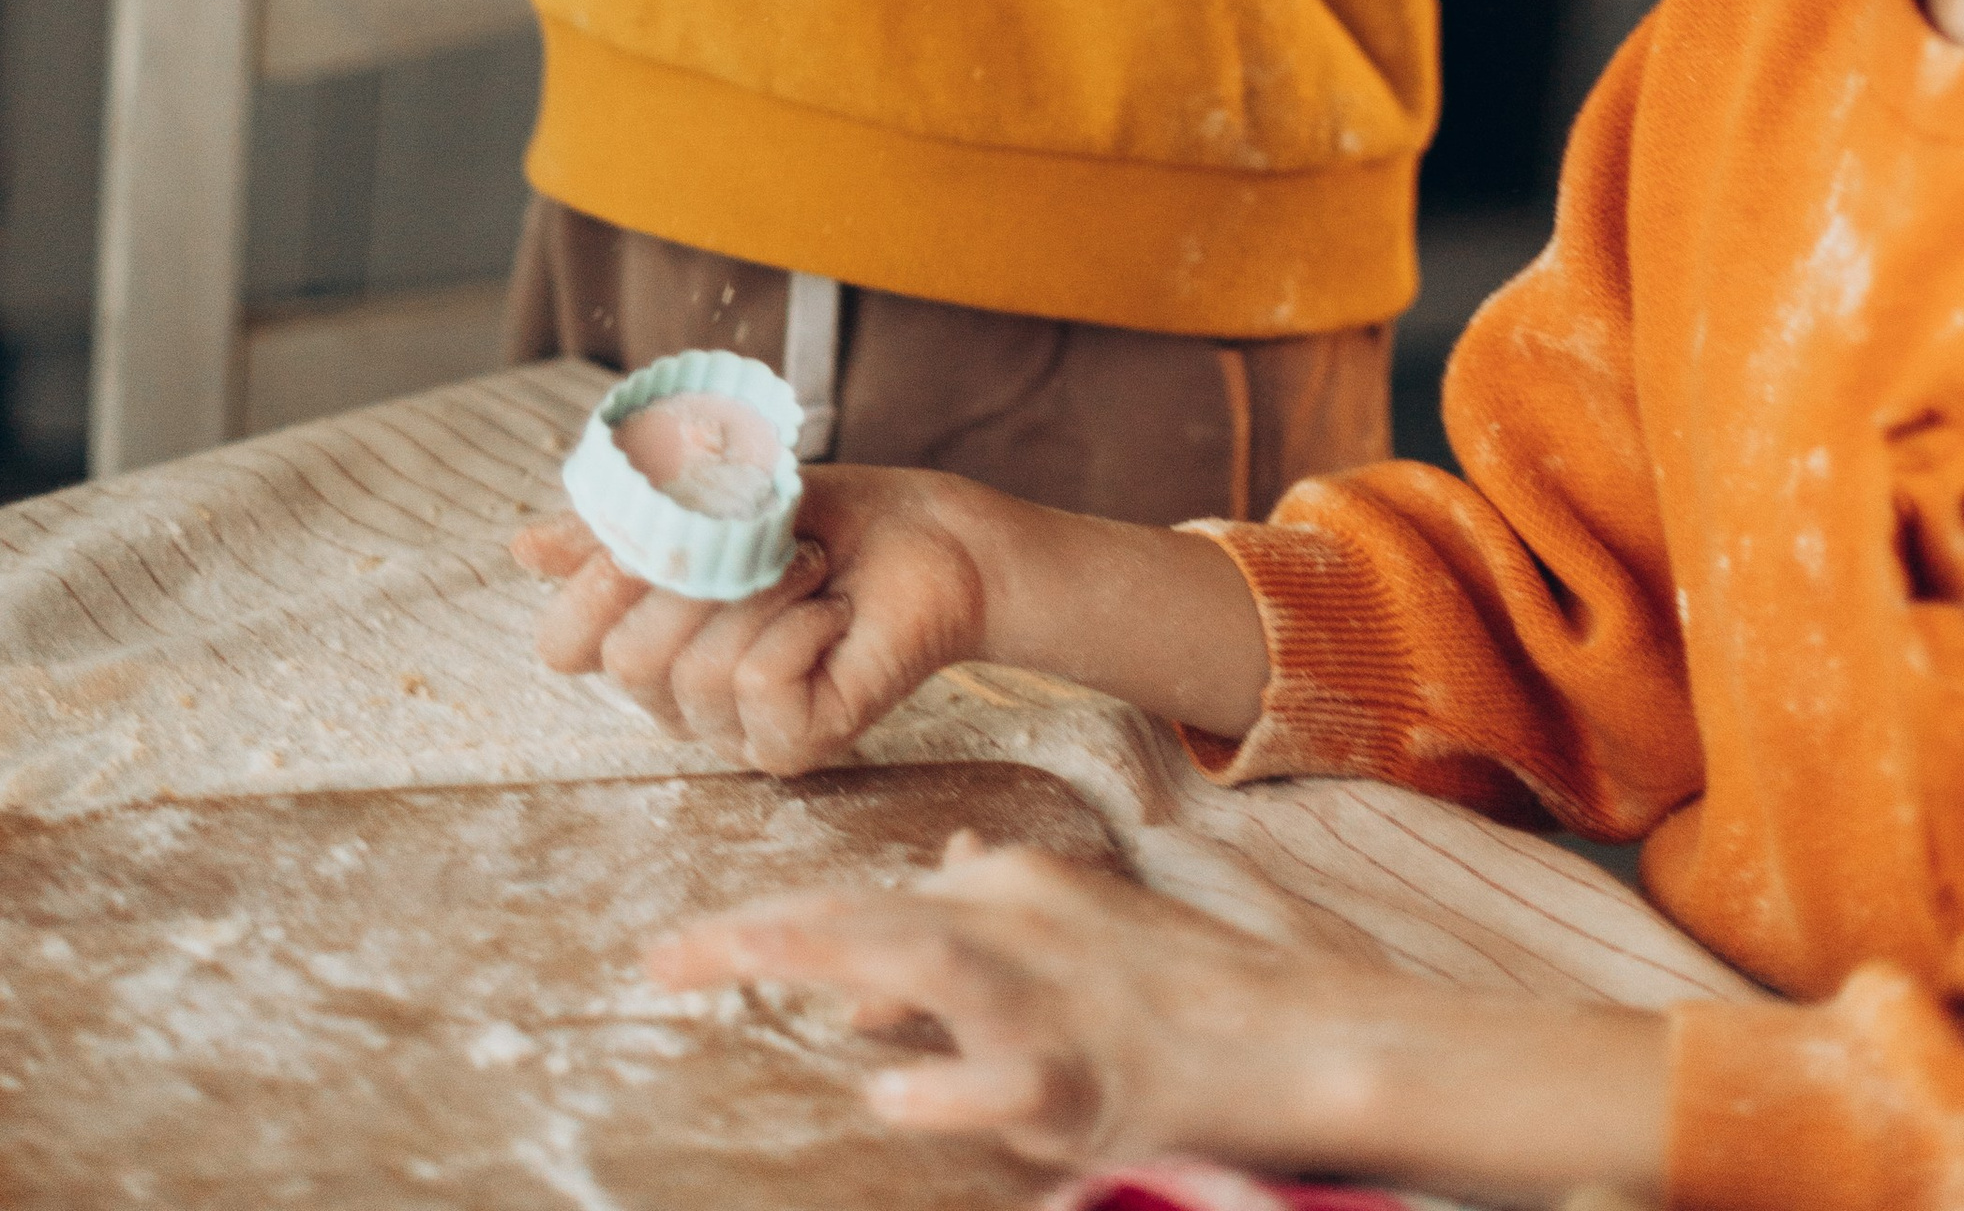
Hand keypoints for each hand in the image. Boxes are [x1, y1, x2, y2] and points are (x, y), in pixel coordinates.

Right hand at [511, 466, 992, 770]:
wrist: (930, 539)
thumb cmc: (828, 519)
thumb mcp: (714, 502)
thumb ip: (623, 529)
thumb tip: (521, 544)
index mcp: (648, 642)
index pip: (565, 647)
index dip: (591, 587)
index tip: (643, 530)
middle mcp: (679, 700)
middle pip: (628, 659)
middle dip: (697, 578)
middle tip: (760, 541)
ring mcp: (736, 731)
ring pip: (698, 671)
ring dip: (763, 594)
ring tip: (811, 570)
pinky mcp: (795, 747)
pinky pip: (759, 686)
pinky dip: (799, 628)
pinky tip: (831, 615)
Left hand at [650, 840, 1377, 1174]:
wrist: (1301, 1031)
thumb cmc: (1185, 982)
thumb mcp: (1079, 916)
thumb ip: (996, 896)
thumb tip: (934, 871)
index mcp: (1011, 893)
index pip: (865, 902)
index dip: (769, 924)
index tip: (681, 950)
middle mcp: (1019, 929)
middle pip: (869, 921)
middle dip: (761, 936)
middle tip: (663, 958)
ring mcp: (1052, 1004)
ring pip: (925, 965)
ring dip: (827, 960)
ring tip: (742, 961)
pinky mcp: (1088, 1082)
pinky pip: (1006, 1084)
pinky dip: (947, 1084)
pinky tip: (885, 1092)